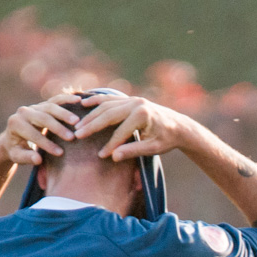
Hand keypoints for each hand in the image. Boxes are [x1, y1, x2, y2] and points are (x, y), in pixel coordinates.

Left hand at [2, 94, 81, 165]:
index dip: (46, 143)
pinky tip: (79, 100)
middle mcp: (23, 112)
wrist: (14, 137)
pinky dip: (67, 99)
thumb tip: (38, 159)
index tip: (60, 153)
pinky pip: (56, 100)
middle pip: (43, 117)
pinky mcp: (43, 104)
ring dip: (65, 114)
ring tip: (77, 122)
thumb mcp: (17, 156)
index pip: (32, 133)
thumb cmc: (17, 149)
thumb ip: (26, 157)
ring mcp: (34, 106)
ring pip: (50, 107)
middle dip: (58, 128)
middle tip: (72, 137)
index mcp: (15, 124)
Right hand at [72, 93, 197, 160]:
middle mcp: (136, 104)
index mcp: (142, 115)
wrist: (178, 125)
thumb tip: (114, 157)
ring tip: (78, 125)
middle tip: (78, 135)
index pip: (121, 132)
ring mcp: (132, 99)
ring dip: (91, 115)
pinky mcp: (130, 99)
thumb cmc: (166, 139)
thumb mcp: (153, 148)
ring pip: (106, 106)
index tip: (101, 155)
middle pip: (109, 115)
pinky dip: (96, 100)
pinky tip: (84, 103)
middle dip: (92, 126)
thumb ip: (133, 151)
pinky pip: (110, 99)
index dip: (110, 145)